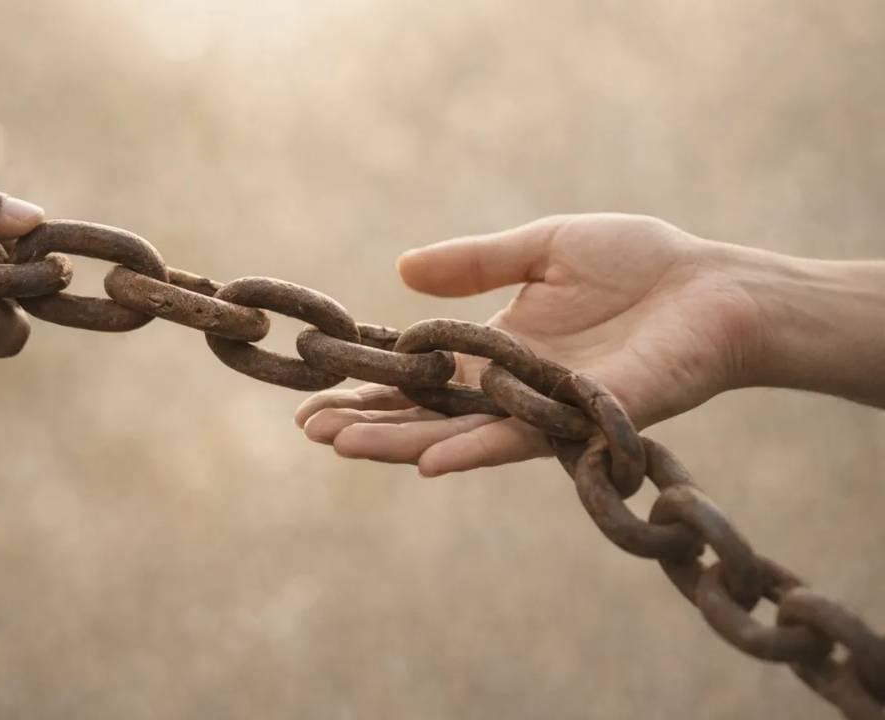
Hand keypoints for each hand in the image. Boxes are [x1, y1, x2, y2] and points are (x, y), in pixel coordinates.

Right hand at [295, 214, 763, 475]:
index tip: (313, 394)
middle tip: (308, 431)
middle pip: (424, 414)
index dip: (367, 386)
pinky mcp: (579, 418)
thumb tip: (400, 270)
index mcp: (494, 350)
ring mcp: (540, 410)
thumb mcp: (541, 247)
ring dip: (398, 443)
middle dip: (366, 423)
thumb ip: (474, 262)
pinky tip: (427, 460)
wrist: (715, 287)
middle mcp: (508, 389)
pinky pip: (518, 439)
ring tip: (339, 445)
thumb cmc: (639, 262)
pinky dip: (472, 450)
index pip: (416, 377)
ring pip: (456, 434)